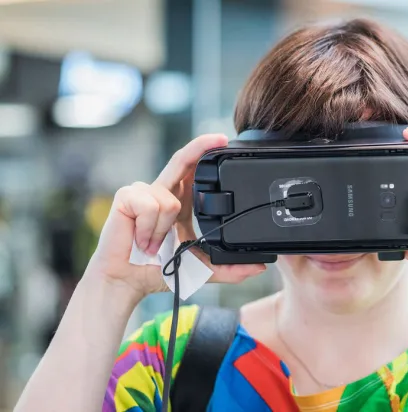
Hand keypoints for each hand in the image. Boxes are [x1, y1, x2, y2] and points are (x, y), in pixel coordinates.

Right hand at [85, 134, 266, 301]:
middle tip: (219, 139)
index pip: (193, 171)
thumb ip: (227, 268)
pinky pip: (151, 208)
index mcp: (178, 203)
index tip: (224, 141)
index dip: (205, 153)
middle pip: (181, 161)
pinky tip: (142, 241)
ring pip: (170, 202)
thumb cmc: (156, 270)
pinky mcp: (126, 198)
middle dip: (199, 147)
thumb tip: (258, 266)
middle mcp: (162, 193)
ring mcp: (142, 193)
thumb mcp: (199, 268)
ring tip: (154, 246)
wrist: (125, 280)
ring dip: (164, 232)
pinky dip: (149, 230)